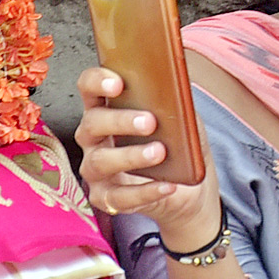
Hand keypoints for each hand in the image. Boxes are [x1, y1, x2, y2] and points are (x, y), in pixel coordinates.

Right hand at [75, 67, 220, 247]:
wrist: (190, 192)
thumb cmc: (178, 147)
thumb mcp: (181, 120)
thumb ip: (175, 104)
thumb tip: (176, 93)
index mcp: (105, 108)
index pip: (89, 87)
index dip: (97, 81)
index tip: (118, 83)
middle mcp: (93, 137)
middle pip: (92, 123)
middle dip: (119, 121)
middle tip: (149, 122)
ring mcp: (95, 169)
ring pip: (100, 161)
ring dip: (131, 156)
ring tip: (160, 153)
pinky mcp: (105, 197)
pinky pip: (119, 197)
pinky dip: (145, 191)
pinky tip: (167, 185)